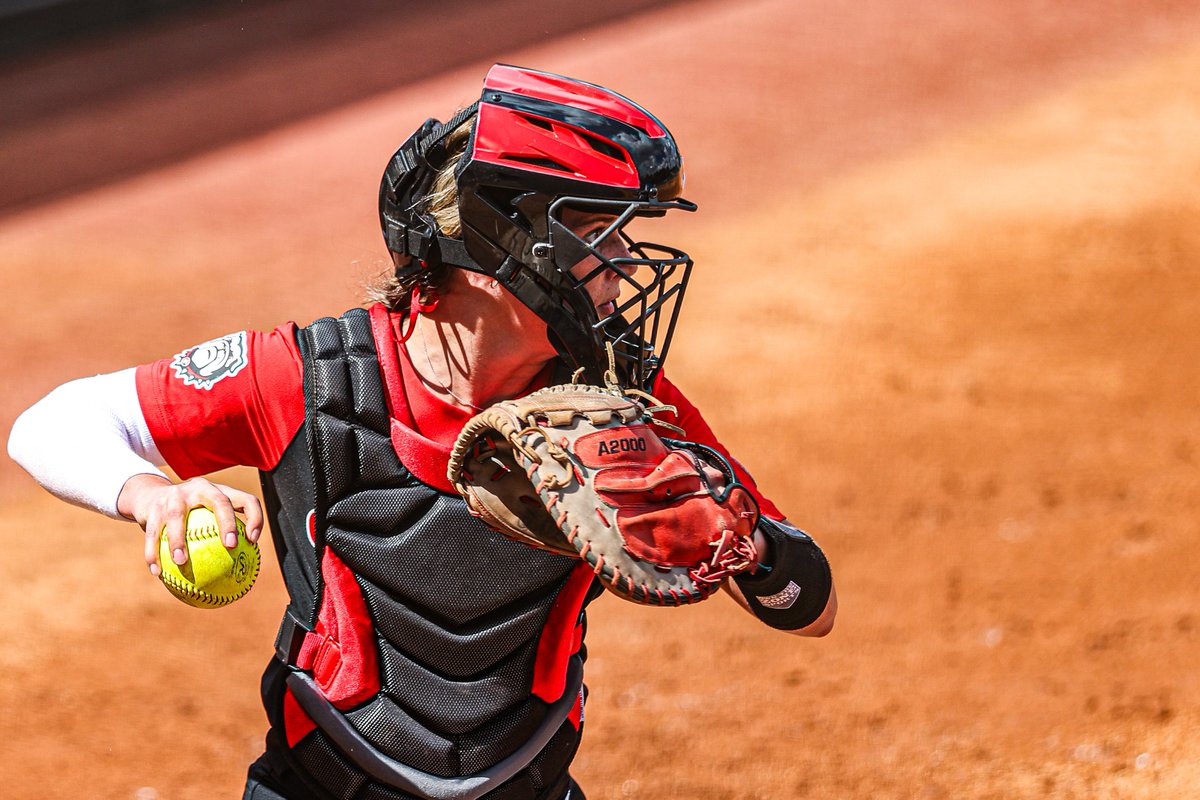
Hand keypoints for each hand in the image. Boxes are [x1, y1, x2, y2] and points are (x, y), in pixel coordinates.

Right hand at [117, 475, 263, 576]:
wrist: (151, 496)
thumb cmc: (189, 515)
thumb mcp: (207, 519)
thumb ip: (223, 539)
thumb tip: (240, 572)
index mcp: (219, 492)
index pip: (246, 499)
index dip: (255, 517)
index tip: (253, 540)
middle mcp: (200, 488)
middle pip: (219, 500)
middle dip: (227, 522)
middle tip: (230, 545)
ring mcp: (175, 495)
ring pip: (177, 516)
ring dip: (179, 540)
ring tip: (181, 563)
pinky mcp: (153, 506)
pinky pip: (153, 532)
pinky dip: (153, 553)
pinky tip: (157, 573)